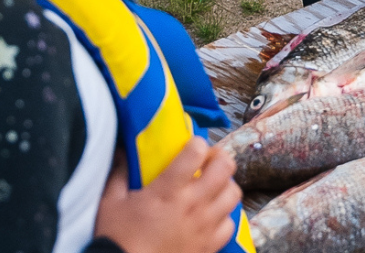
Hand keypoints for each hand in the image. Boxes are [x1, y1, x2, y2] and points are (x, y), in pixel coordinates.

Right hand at [94, 137, 240, 252]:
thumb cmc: (116, 238)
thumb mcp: (111, 202)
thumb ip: (119, 174)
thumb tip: (123, 152)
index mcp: (169, 189)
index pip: (196, 151)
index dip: (196, 143)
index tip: (190, 147)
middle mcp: (192, 204)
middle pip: (225, 167)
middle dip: (219, 158)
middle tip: (207, 162)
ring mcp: (204, 226)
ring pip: (233, 193)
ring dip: (224, 186)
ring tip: (212, 188)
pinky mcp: (208, 247)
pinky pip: (229, 224)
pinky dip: (224, 217)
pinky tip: (211, 216)